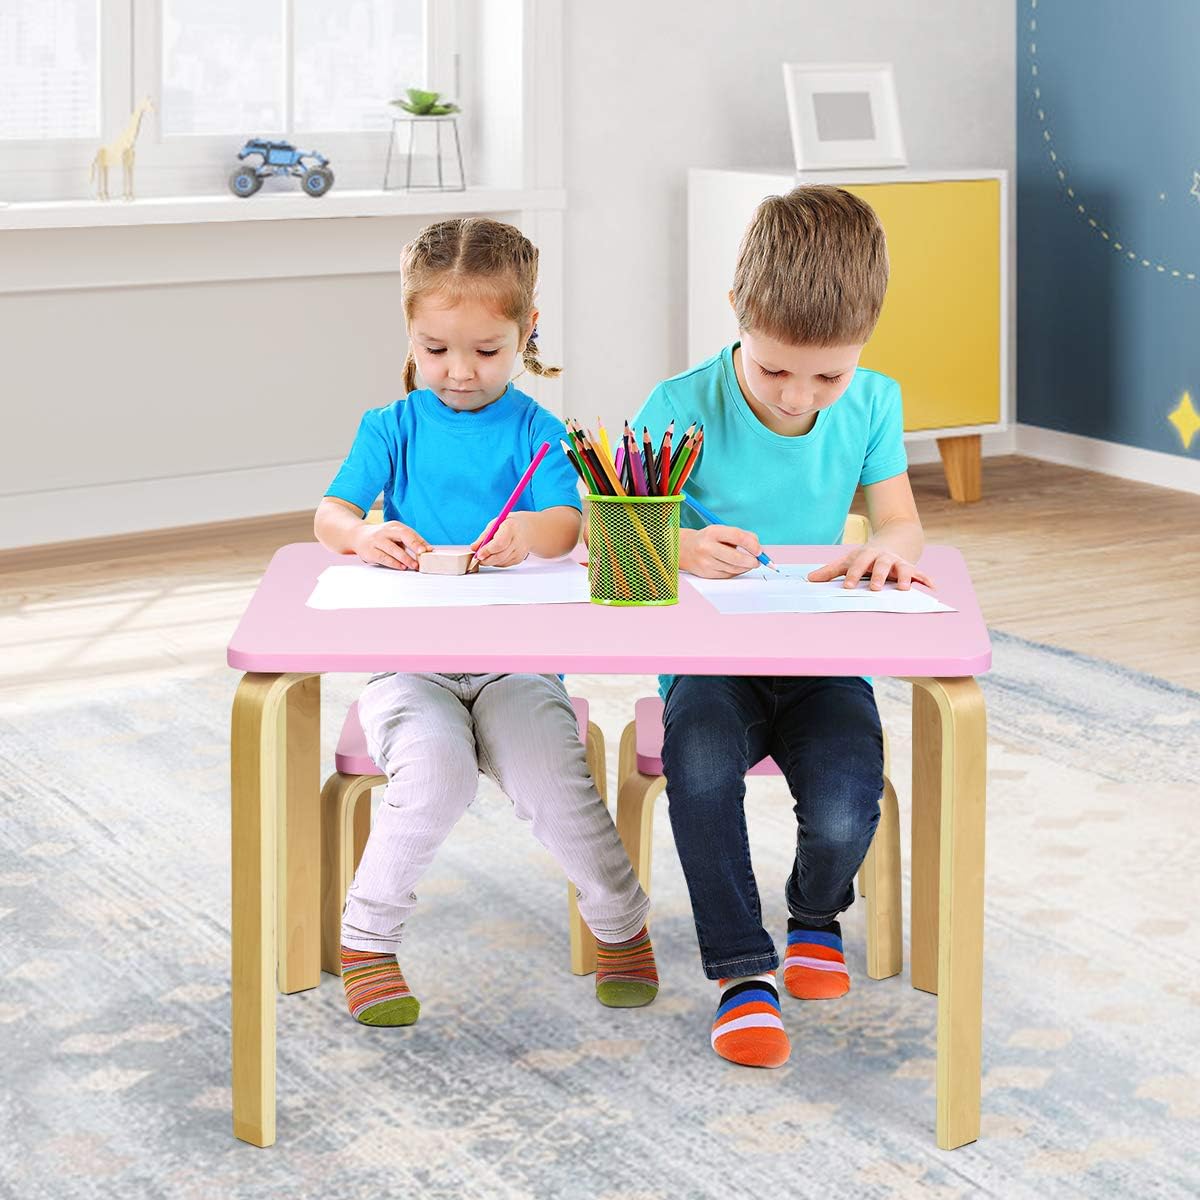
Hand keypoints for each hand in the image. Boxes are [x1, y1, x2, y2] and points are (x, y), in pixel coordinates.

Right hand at [353, 521, 430, 569]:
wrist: (358, 536)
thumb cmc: (382, 537)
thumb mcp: (395, 535)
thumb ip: (410, 541)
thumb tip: (428, 550)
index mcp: (395, 526)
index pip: (410, 533)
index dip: (420, 542)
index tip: (429, 550)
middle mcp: (386, 531)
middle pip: (402, 536)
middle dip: (414, 545)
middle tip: (422, 554)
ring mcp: (376, 540)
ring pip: (392, 549)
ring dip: (405, 558)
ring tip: (414, 565)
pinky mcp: (370, 551)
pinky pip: (383, 557)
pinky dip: (393, 563)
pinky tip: (401, 566)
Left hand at [470, 512, 530, 567]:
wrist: (527, 529)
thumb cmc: (508, 525)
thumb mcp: (495, 524)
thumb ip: (484, 537)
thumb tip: (473, 548)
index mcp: (511, 528)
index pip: (499, 544)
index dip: (487, 550)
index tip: (478, 554)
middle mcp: (517, 541)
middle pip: (499, 556)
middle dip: (486, 559)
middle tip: (477, 558)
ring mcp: (519, 552)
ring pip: (500, 562)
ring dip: (490, 560)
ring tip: (486, 553)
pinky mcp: (518, 559)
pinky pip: (503, 564)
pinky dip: (496, 561)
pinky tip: (496, 554)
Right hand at [680, 525, 761, 577]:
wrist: (684, 549)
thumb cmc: (708, 539)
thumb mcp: (722, 531)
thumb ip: (742, 536)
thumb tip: (758, 548)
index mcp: (713, 532)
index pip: (737, 537)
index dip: (752, 545)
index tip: (759, 550)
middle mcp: (707, 547)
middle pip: (736, 558)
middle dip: (751, 561)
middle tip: (757, 561)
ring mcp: (706, 562)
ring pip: (734, 569)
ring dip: (745, 567)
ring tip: (749, 563)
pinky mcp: (707, 574)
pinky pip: (728, 575)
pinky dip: (736, 572)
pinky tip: (737, 567)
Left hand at [807, 546, 934, 590]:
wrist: (892, 541)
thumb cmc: (866, 556)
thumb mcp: (848, 560)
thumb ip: (830, 571)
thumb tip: (809, 579)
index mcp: (867, 556)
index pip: (859, 565)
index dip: (854, 575)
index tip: (848, 587)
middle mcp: (885, 558)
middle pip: (882, 565)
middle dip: (879, 576)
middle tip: (875, 588)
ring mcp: (899, 563)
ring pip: (903, 568)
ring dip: (905, 577)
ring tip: (905, 588)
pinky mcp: (912, 569)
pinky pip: (921, 574)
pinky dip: (926, 580)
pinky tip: (932, 587)